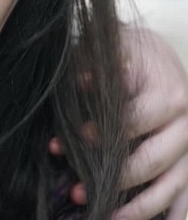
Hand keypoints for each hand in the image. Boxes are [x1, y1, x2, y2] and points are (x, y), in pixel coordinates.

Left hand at [49, 27, 187, 219]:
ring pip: (171, 187)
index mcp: (169, 97)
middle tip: (77, 190)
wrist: (158, 58)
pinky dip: (170, 215)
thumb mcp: (113, 50)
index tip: (77, 139)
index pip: (135, 121)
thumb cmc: (130, 55)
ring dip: (138, 208)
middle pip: (152, 161)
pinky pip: (184, 197)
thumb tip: (81, 82)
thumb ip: (96, 66)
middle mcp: (185, 127)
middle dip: (114, 178)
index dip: (104, 133)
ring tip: (106, 217)